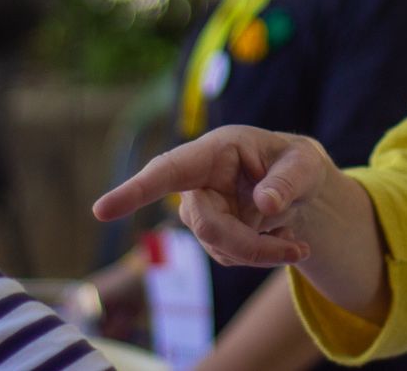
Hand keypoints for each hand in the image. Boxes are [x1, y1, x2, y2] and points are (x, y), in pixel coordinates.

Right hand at [93, 126, 329, 267]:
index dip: (135, 191)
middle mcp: (199, 181)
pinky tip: (281, 241)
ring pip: (219, 247)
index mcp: (216, 151)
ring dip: (262, 253)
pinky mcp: (211, 236)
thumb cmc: (297, 165)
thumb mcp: (306, 164)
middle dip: (250, 244)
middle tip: (299, 249)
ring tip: (296, 241)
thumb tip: (265, 204)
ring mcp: (202, 211)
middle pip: (205, 224)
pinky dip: (261, 257)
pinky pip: (229, 257)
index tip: (100, 211)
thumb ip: (288, 181)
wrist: (301, 191)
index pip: (167, 171)